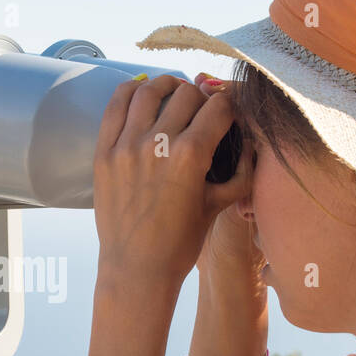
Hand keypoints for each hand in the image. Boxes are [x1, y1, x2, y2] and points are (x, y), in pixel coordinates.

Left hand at [93, 74, 252, 291]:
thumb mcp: (220, 203)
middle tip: (203, 109)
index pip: (219, 107)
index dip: (231, 105)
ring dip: (168, 86)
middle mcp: (157, 143)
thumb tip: (252, 138)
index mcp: (191, 155)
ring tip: (174, 93)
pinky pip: (116, 105)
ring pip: (150, 90)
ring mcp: (125, 146)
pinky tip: (143, 93)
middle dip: (202, 97)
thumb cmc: (182, 242)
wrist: (137, 269)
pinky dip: (132, 91)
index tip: (230, 112)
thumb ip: (241, 167)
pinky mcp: (103, 152)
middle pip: (187, 93)